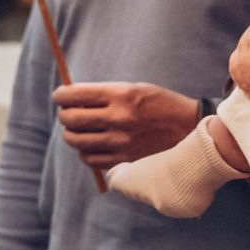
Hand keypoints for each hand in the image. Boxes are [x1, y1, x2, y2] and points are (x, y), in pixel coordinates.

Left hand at [55, 82, 199, 171]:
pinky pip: (90, 159)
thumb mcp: (135, 89)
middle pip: (71, 120)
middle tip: (69, 114)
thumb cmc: (160, 105)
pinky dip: (86, 152)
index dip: (61, 95)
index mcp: (121, 95)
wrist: (189, 129)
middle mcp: (118, 119)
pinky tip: (93, 145)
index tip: (60, 96)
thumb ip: (105, 94)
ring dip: (73, 135)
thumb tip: (72, 100)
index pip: (75, 95)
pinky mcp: (124, 160)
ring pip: (77, 141)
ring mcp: (120, 142)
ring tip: (81, 130)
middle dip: (65, 115)